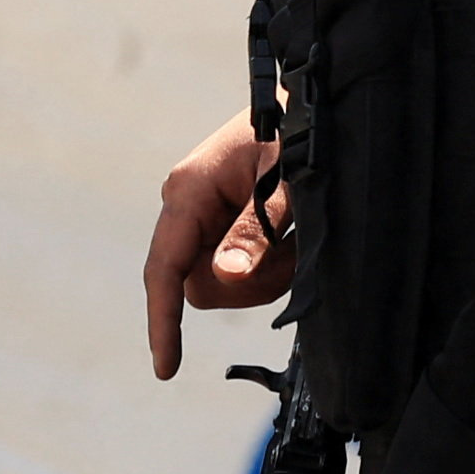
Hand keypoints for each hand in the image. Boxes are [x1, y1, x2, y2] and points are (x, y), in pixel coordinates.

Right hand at [143, 110, 290, 378]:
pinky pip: (237, 271)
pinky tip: (291, 239)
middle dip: (246, 285)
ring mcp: (202, 218)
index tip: (167, 368)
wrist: (311, 105)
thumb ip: (254, 230)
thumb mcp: (284, 183)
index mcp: (187, 192)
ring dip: (264, 274)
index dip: (163, 321)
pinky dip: (270, 266)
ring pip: (220, 283)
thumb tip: (225, 277)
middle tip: (291, 258)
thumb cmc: (297, 134)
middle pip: (196, 285)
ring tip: (296, 240)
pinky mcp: (221, 226)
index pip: (164, 269)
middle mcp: (185, 207)